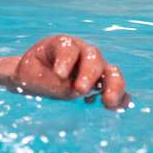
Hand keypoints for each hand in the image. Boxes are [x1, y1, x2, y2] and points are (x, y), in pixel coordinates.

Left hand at [9, 34, 127, 108]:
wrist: (35, 77)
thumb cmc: (32, 73)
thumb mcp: (31, 76)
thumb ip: (50, 82)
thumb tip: (74, 90)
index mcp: (62, 44)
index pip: (67, 48)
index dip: (65, 60)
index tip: (59, 74)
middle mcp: (83, 52)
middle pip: (92, 57)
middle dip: (88, 74)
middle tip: (80, 89)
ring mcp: (96, 67)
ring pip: (110, 71)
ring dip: (113, 86)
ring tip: (108, 101)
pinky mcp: (103, 83)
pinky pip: (117, 88)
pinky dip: (121, 96)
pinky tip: (116, 107)